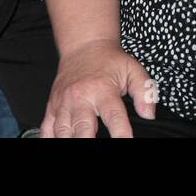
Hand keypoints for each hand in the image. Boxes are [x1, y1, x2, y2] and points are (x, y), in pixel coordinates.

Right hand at [40, 40, 155, 137]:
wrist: (84, 45)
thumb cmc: (110, 60)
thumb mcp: (133, 70)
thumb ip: (144, 91)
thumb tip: (149, 114)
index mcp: (103, 90)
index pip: (114, 116)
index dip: (121, 133)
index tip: (126, 141)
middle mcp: (81, 98)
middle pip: (83, 128)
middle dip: (88, 142)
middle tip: (97, 149)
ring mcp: (64, 103)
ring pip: (62, 131)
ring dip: (69, 141)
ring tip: (77, 148)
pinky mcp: (52, 106)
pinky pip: (46, 128)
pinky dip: (49, 138)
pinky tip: (56, 142)